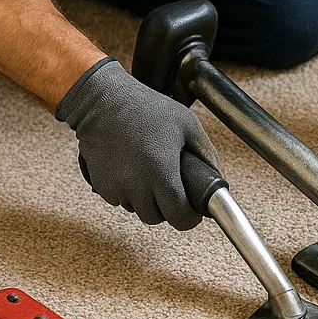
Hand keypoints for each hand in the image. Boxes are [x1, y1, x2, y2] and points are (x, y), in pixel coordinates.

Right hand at [56, 58, 219, 229]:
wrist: (103, 101)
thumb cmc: (146, 108)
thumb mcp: (187, 123)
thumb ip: (206, 153)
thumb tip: (216, 177)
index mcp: (162, 172)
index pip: (179, 218)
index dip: (189, 216)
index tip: (190, 208)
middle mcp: (137, 184)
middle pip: (157, 218)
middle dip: (166, 207)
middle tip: (169, 187)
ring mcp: (116, 186)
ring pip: (137, 210)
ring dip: (145, 200)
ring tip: (148, 174)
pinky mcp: (101, 185)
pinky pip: (119, 200)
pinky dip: (127, 192)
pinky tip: (130, 171)